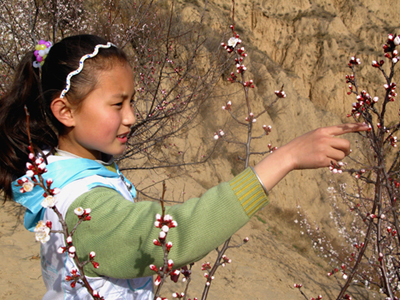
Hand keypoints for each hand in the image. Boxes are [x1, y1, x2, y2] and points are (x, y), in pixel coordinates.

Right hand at [253, 123, 368, 190]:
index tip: (367, 127)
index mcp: (322, 131)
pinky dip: (330, 164)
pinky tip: (319, 162)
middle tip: (340, 153)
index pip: (342, 128)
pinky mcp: (322, 160)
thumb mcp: (312, 136)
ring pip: (342, 156)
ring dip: (337, 159)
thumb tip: (344, 147)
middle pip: (346, 145)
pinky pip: (334, 163)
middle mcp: (324, 138)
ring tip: (326, 158)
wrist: (288, 155)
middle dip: (346, 151)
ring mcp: (323, 149)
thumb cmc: (300, 146)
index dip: (356, 127)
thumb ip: (327, 138)